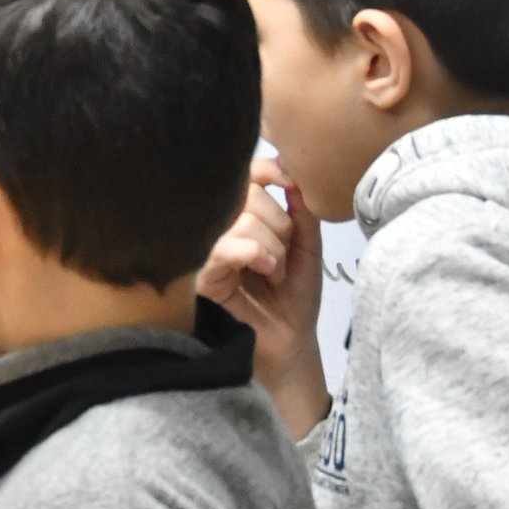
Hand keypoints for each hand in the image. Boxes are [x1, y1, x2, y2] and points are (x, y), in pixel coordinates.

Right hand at [197, 159, 331, 432]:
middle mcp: (217, 228)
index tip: (289, 182)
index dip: (266, 169)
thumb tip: (291, 168)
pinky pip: (226, 247)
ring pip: (240, 221)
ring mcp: (205, 249)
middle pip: (246, 195)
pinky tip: (265, 272)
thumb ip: (300, 207)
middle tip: (283, 258)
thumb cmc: (294, 295)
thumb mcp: (306, 244)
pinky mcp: (201, 275)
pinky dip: (256, 254)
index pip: (243, 175)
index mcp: (239, 216)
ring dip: (272, 246)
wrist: (291, 340)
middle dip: (279, 225)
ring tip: (274, 272)